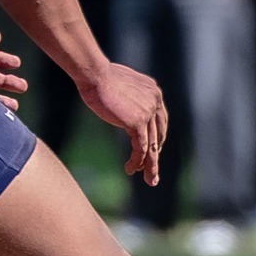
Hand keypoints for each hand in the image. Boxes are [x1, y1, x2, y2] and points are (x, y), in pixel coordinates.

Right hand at [78, 61, 168, 184]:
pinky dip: (137, 161)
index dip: (157, 139)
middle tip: (154, 173)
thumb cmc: (100, 78)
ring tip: (148, 180)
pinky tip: (130, 169)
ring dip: (150, 165)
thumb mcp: (121, 86)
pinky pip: (141, 147)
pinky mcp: (138, 121)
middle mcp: (155, 101)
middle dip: (156, 156)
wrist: (95, 75)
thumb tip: (124, 103)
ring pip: (152, 145)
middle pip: (159, 135)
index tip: (153, 152)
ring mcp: (148, 111)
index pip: (160, 121)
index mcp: (154, 92)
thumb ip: (129, 97)